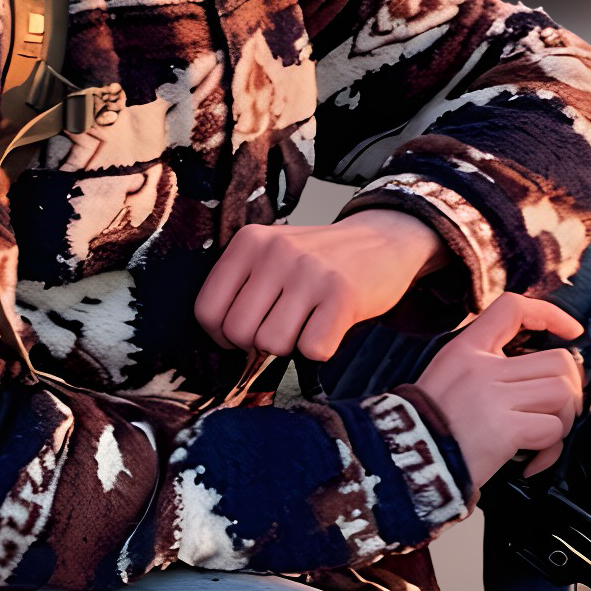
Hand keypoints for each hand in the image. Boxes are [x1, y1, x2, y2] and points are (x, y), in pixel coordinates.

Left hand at [194, 210, 445, 362]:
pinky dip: (321, 349)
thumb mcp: (272, 255)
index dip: (222, 335)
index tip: (245, 333)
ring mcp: (310, 271)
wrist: (384, 240)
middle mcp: (276, 252)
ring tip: (307, 323)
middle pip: (238, 332)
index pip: (207, 310)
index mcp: (250, 242)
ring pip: (273, 344)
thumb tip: (221, 341)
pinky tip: (330, 326)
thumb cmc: (319, 261)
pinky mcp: (343, 294)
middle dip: (257, 344)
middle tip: (282, 329)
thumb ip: (241, 288)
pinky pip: (313, 350)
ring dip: (291, 346)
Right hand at [418, 291, 583, 491]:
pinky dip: (549, 450)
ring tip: (543, 436)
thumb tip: (534, 373)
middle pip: (558, 360)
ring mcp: (495, 397)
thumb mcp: (447, 375)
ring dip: (563, 419)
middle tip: (559, 408)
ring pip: (562, 393)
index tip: (571, 332)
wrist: (408, 460)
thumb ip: (485, 366)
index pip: (513, 308)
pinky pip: (552, 431)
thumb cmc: (426, 426)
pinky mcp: (505, 429)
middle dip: (570, 387)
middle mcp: (483, 368)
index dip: (549, 314)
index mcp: (466, 348)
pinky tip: (529, 462)